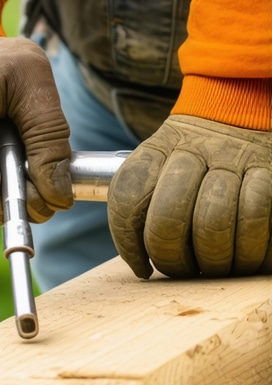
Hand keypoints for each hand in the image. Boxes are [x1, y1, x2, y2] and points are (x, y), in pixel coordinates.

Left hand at [108, 115, 271, 278]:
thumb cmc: (195, 161)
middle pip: (167, 220)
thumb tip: (140, 263)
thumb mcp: (161, 167)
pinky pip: (255, 217)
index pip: (126, 199)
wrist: (241, 115)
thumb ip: (143, 205)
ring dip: (213, 260)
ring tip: (213, 267)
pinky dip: (251, 249)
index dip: (128, 243)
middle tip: (180, 269)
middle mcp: (190, 150)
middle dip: (170, 258)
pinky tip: (246, 257)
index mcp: (154, 151)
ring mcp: (231, 157)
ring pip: (212, 225)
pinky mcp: (268, 169)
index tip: (141, 267)